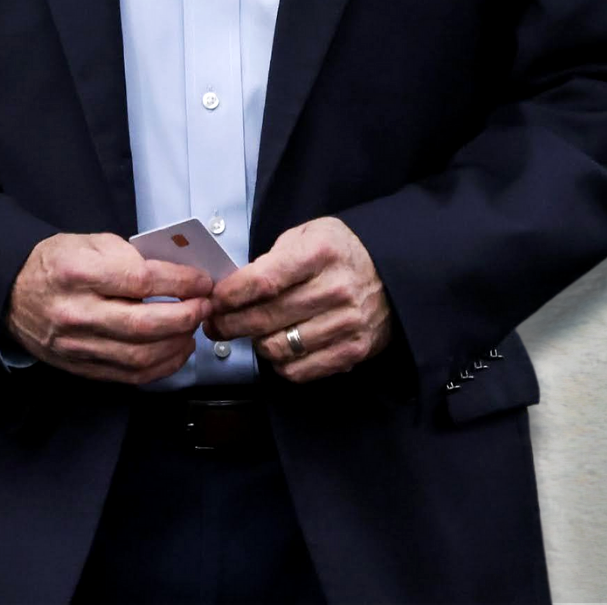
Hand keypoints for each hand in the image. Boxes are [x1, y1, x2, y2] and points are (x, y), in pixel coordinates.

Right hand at [6, 232, 213, 386]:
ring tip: (192, 327)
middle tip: (204, 305)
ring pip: (141, 355)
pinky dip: (162, 366)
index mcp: (75, 272)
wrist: (11, 294)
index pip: (139, 281)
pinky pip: (130, 376)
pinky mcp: (81, 367)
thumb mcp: (85, 241)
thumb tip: (172, 273)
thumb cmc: (53, 265)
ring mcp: (76, 345)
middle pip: (144, 324)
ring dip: (178, 343)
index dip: (180, 282)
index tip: (200, 281)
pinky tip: (176, 350)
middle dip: (186, 316)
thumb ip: (128, 255)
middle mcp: (74, 312)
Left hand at [207, 216, 392, 382]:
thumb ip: (270, 261)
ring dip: (255, 344)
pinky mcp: (355, 350)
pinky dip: (280, 364)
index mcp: (319, 254)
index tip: (213, 300)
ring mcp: (348, 323)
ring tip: (249, 334)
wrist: (393, 270)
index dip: (230, 295)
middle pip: (266, 317)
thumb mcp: (305, 236)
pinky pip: (302, 369)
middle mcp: (336, 290)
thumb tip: (232, 289)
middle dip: (229, 323)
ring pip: (279, 348)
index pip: (263, 281)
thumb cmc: (339, 252)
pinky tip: (276, 347)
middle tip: (216, 323)